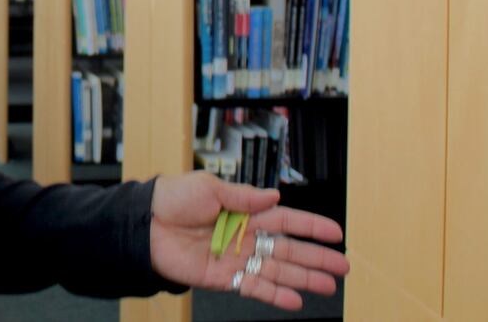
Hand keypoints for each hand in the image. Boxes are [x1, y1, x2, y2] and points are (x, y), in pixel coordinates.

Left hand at [148, 171, 347, 310]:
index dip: (311, 226)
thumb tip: (274, 196)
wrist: (145, 224)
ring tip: (328, 286)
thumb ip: (243, 196)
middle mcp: (245, 236)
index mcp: (244, 211)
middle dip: (316, 258)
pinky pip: (255, 288)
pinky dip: (275, 295)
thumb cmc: (172, 199)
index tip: (336, 233)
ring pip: (278, 271)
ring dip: (304, 279)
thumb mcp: (209, 187)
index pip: (286, 219)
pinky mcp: (224, 278)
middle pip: (289, 249)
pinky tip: (295, 300)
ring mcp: (237, 259)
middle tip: (342, 267)